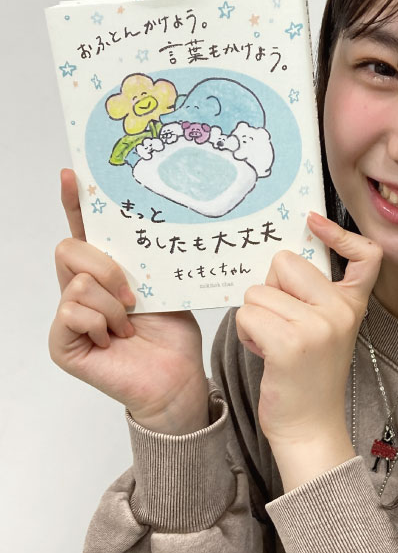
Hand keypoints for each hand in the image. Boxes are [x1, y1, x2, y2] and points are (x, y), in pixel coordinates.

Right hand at [49, 168, 209, 433]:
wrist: (177, 377)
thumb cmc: (172, 334)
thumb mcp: (164, 286)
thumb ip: (145, 260)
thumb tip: (147, 224)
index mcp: (106, 271)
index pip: (84, 230)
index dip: (75, 203)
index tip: (73, 175)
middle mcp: (81, 289)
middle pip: (70, 248)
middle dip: (106, 268)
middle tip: (134, 295)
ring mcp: (69, 316)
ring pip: (77, 283)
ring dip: (114, 306)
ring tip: (130, 326)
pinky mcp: (64, 342)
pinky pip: (72, 313)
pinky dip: (101, 324)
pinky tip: (116, 339)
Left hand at [235, 212, 381, 445]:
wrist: (310, 426)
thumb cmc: (308, 376)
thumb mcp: (325, 329)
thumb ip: (311, 295)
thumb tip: (277, 260)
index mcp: (351, 304)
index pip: (367, 255)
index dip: (340, 234)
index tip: (313, 223)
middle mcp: (340, 311)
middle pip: (284, 263)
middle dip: (269, 289)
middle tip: (280, 321)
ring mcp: (317, 327)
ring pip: (258, 292)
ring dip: (253, 317)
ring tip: (271, 343)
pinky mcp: (290, 344)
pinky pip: (247, 315)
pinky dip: (245, 332)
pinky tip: (262, 351)